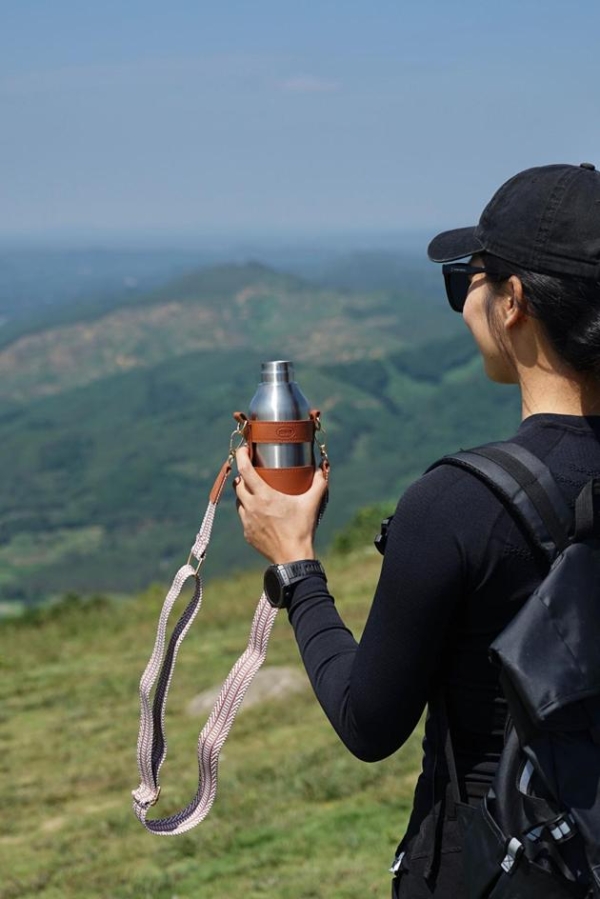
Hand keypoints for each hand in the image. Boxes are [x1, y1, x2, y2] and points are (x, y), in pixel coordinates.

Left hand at [233, 445, 328, 563]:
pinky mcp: (247, 532)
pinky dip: (248, 510)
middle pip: (238, 484)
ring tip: (254, 490)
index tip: (244, 450)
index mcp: (264, 496)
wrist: (292, 557)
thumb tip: (322, 469)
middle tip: (251, 471)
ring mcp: (247, 520)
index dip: (242, 456)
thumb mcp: (311, 503)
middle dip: (242, 475)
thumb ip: (318, 483)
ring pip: (239, 500)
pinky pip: (244, 516)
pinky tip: (258, 511)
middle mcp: (252, 506)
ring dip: (244, 493)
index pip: (245, 470)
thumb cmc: (301, 529)